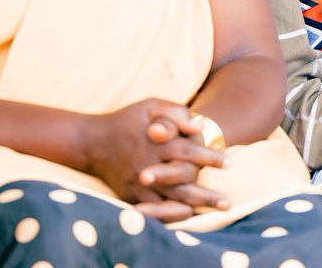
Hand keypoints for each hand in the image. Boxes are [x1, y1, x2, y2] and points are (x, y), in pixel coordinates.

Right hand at [81, 99, 227, 219]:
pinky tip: (187, 216)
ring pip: (169, 201)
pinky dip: (170, 216)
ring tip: (213, 213)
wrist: (91, 142)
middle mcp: (148, 166)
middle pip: (182, 184)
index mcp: (156, 143)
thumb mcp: (149, 106)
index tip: (230, 163)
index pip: (188, 152)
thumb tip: (199, 127)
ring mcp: (138, 184)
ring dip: (193, 207)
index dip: (210, 158)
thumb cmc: (126, 120)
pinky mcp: (130, 196)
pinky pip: (153, 211)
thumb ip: (175, 113)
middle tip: (227, 201)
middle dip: (206, 194)